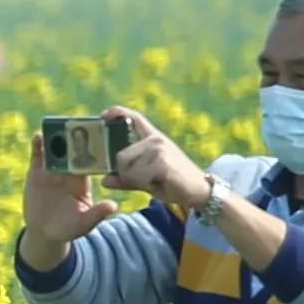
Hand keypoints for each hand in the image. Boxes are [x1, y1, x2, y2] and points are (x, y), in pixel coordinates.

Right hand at [19, 133, 114, 251]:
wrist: (44, 232)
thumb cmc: (68, 227)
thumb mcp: (84, 223)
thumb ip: (96, 214)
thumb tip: (113, 206)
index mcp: (84, 179)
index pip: (92, 160)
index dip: (96, 148)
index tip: (101, 136)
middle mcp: (69, 171)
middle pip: (73, 150)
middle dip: (75, 136)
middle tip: (79, 123)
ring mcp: (52, 170)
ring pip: (56, 149)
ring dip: (56, 137)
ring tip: (57, 127)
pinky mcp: (36, 172)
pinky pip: (37, 155)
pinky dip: (37, 145)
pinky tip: (38, 137)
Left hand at [105, 108, 219, 213]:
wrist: (199, 190)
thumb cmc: (173, 183)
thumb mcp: (146, 179)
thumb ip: (126, 178)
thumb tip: (105, 180)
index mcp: (153, 138)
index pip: (134, 118)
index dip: (118, 113)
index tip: (104, 115)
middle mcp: (155, 139)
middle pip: (121, 156)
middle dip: (126, 173)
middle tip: (147, 179)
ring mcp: (159, 148)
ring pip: (127, 167)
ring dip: (137, 180)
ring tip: (156, 180)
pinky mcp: (162, 161)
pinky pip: (138, 176)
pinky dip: (145, 184)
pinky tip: (161, 183)